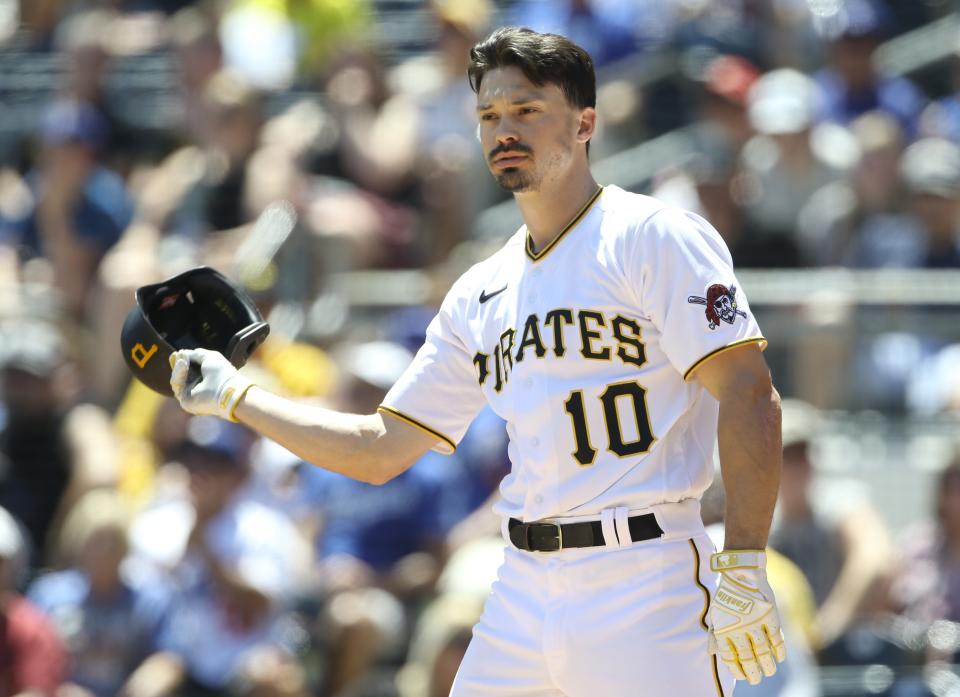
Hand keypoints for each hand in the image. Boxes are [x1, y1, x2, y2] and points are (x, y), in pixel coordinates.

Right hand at [169, 348, 253, 420]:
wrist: (228, 390)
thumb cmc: (222, 373)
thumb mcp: (209, 357)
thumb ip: (195, 354)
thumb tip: (182, 352)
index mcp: (205, 379)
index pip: (190, 370)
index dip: (183, 361)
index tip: (179, 352)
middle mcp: (198, 388)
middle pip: (180, 376)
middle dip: (177, 365)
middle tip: (176, 354)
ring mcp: (191, 395)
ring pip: (177, 381)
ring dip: (178, 368)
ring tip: (182, 360)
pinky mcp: (186, 402)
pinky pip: (177, 386)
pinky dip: (178, 374)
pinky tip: (183, 364)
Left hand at [708, 550, 786, 684]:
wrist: (742, 573)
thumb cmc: (727, 594)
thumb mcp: (715, 612)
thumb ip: (715, 633)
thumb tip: (711, 651)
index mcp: (724, 629)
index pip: (731, 658)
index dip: (737, 670)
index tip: (742, 676)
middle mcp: (739, 629)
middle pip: (748, 659)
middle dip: (753, 673)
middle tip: (756, 679)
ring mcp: (756, 624)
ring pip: (764, 653)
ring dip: (768, 666)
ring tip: (769, 672)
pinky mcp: (770, 618)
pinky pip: (777, 640)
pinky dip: (779, 651)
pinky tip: (779, 658)